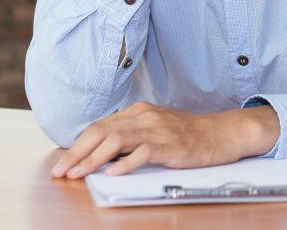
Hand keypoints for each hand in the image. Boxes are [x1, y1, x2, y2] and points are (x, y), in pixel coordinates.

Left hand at [50, 102, 279, 178]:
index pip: (100, 126)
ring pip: (116, 140)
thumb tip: (103, 154)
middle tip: (62, 171)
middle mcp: (146, 117)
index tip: (63, 162)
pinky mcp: (171, 145)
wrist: (224, 132)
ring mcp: (158, 129)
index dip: (77, 145)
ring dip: (92, 159)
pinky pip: (143, 152)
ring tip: (78, 174)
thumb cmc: (191, 134)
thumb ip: (133, 135)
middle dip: (77, 153)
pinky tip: (112, 173)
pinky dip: (124, 163)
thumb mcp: (158, 127)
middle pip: (102, 131)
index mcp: (139, 111)